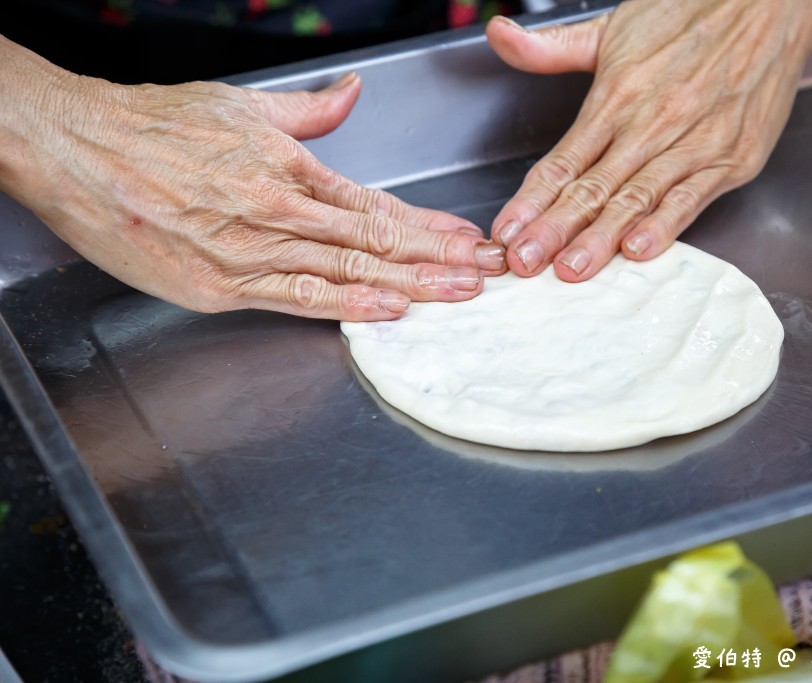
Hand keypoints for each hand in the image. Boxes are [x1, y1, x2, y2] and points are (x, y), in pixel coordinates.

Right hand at [0, 41, 505, 319]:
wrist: (74, 147)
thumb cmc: (152, 126)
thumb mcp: (240, 104)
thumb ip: (307, 111)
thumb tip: (352, 96)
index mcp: (290, 167)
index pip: (379, 204)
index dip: (430, 225)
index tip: (469, 239)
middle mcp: (280, 210)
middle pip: (377, 241)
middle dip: (440, 259)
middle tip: (490, 274)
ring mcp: (250, 251)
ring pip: (348, 271)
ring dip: (411, 284)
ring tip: (460, 294)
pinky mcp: (217, 285)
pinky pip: (295, 298)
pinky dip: (346, 306)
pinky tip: (388, 312)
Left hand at [486, 0, 811, 280]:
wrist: (770, 0)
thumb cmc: (690, 15)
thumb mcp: (612, 27)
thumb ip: (552, 47)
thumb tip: (499, 35)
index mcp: (615, 96)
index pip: (562, 160)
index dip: (531, 200)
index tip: (506, 232)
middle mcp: (649, 122)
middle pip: (592, 188)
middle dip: (554, 230)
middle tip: (525, 264)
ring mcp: (692, 143)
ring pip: (635, 198)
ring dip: (601, 238)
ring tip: (571, 269)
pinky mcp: (731, 158)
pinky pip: (691, 197)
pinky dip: (666, 225)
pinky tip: (640, 249)